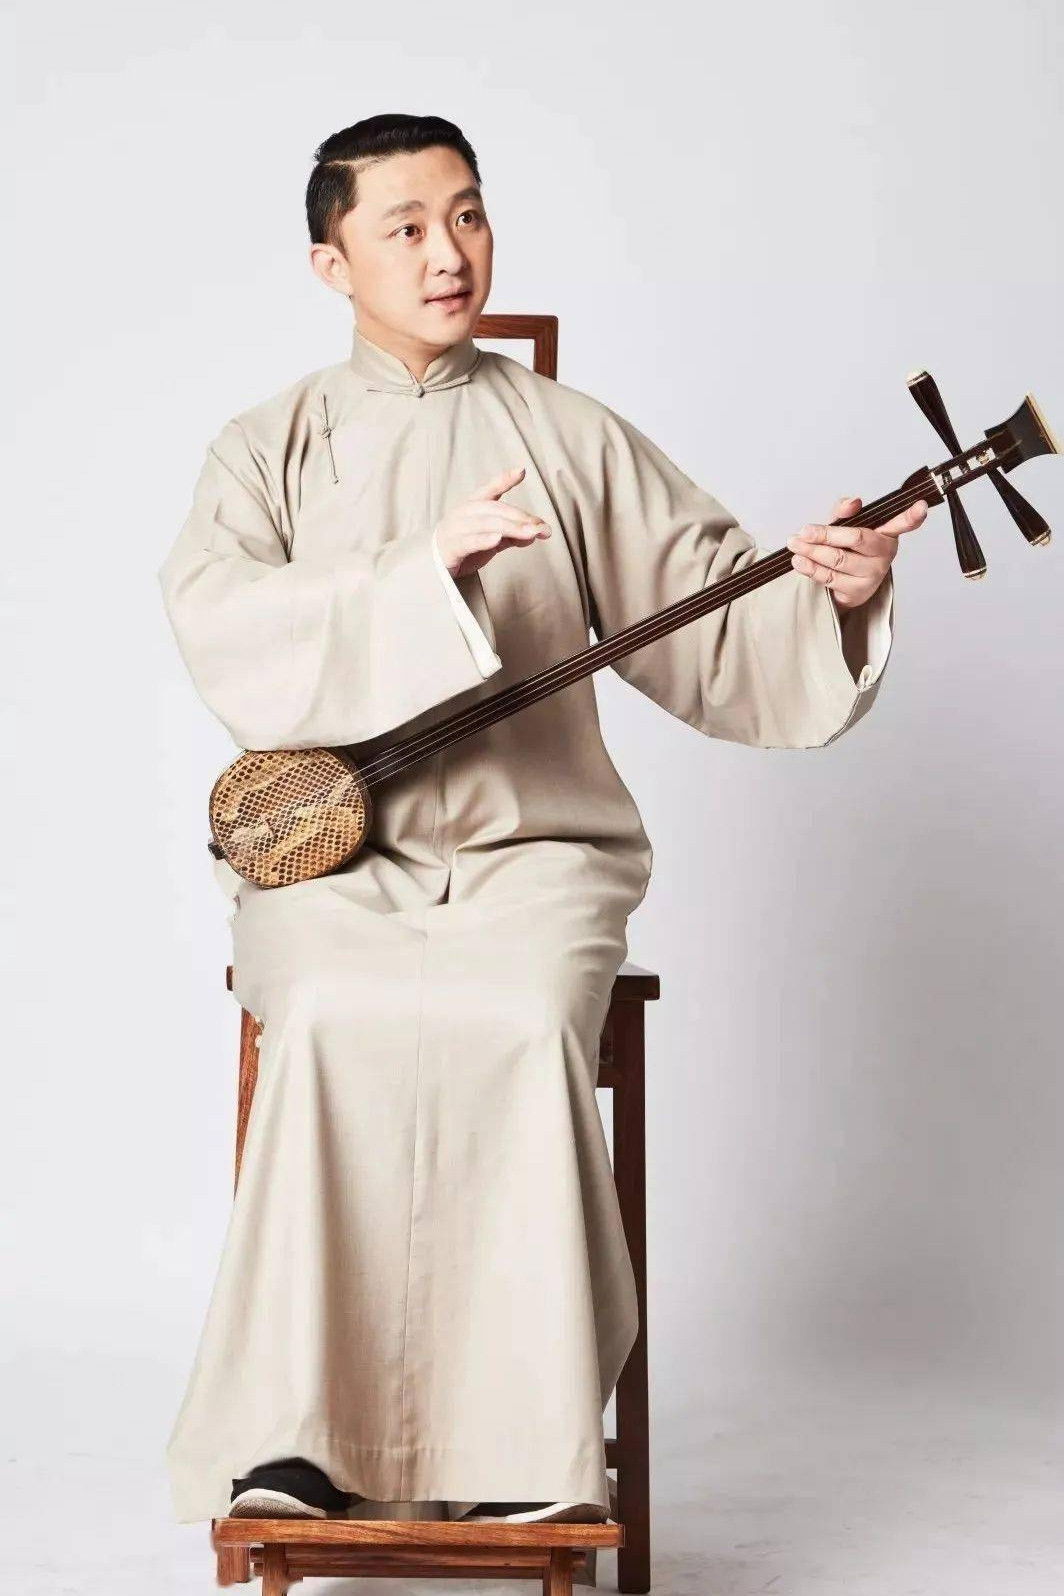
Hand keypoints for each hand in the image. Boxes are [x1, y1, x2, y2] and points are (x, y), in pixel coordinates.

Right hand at [434, 466, 551, 578]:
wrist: (432, 569)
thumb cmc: (462, 549)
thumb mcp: (490, 541)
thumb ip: (511, 536)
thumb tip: (535, 533)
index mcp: (472, 507)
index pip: (490, 491)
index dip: (504, 480)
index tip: (521, 471)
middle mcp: (463, 514)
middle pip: (495, 510)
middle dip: (520, 517)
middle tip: (542, 526)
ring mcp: (455, 529)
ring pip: (485, 524)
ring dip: (510, 528)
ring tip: (529, 533)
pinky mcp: (450, 548)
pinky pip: (468, 541)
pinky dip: (483, 539)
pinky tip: (497, 538)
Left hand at [786, 494, 927, 611]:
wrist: (845, 583)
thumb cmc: (850, 549)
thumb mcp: (848, 526)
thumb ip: (846, 511)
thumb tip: (852, 502)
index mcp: (887, 533)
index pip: (902, 523)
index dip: (912, 516)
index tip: (921, 507)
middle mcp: (884, 554)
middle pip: (856, 538)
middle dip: (826, 534)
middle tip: (804, 531)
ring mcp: (872, 575)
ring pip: (838, 559)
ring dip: (811, 551)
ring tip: (795, 544)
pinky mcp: (857, 592)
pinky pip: (829, 578)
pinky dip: (810, 568)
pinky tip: (799, 561)